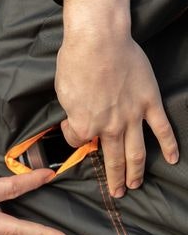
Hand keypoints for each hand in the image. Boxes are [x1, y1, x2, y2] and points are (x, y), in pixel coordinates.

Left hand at [56, 0, 177, 197]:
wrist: (98, 41)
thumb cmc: (74, 63)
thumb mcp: (62, 93)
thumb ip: (71, 113)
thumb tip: (74, 120)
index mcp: (83, 125)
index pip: (79, 142)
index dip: (74, 137)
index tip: (71, 127)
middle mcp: (108, 127)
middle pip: (111, 159)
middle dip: (114, 179)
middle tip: (117, 193)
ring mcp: (132, 116)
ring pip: (136, 151)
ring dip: (136, 171)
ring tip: (136, 186)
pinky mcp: (149, 102)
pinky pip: (162, 128)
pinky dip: (169, 145)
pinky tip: (173, 159)